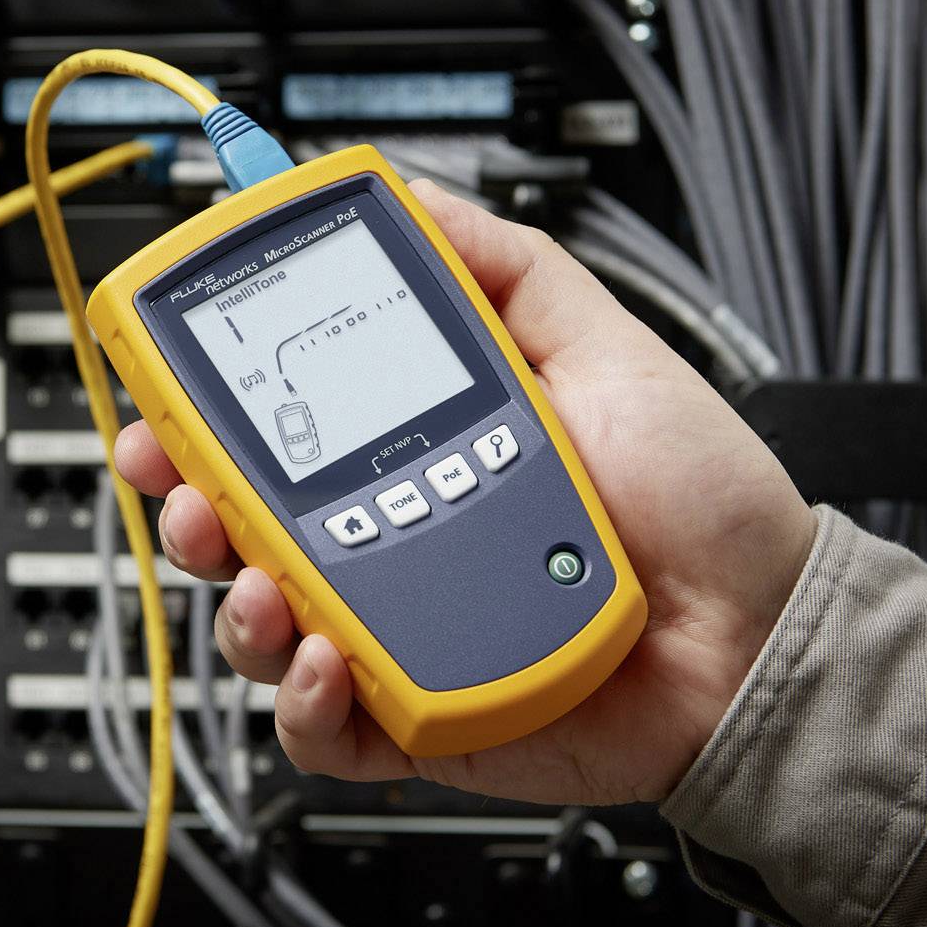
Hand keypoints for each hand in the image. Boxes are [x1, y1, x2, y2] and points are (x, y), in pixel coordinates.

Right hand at [116, 180, 816, 804]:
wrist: (756, 631)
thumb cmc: (690, 496)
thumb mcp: (599, 345)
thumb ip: (504, 269)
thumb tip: (414, 199)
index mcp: (413, 449)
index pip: (282, 427)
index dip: (207, 410)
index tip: (170, 389)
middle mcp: (388, 537)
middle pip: (243, 527)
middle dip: (187, 505)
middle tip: (182, 488)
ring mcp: (395, 629)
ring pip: (259, 628)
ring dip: (235, 604)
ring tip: (265, 582)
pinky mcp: (413, 716)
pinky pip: (323, 728)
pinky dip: (302, 704)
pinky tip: (327, 662)